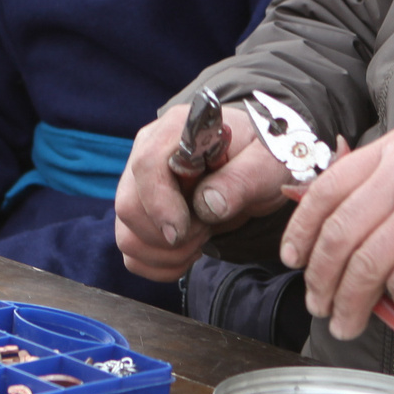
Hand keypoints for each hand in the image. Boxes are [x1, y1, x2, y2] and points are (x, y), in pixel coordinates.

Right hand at [116, 101, 292, 281]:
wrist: (256, 166)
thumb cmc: (261, 156)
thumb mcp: (267, 162)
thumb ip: (241, 179)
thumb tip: (208, 205)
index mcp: (176, 130)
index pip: (147, 166)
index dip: (160, 204)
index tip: (185, 230)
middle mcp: (147, 152)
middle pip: (128, 206)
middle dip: (169, 235)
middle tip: (207, 228)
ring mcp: (137, 184)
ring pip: (126, 235)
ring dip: (168, 253)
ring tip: (202, 237)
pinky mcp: (138, 213)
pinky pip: (132, 253)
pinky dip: (161, 264)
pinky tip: (189, 250)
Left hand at [280, 125, 393, 340]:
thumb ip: (387, 194)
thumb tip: (330, 239)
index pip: (329, 186)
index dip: (302, 227)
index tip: (292, 257)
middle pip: (338, 230)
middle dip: (320, 276)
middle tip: (317, 304)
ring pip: (361, 263)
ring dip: (349, 303)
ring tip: (347, 325)